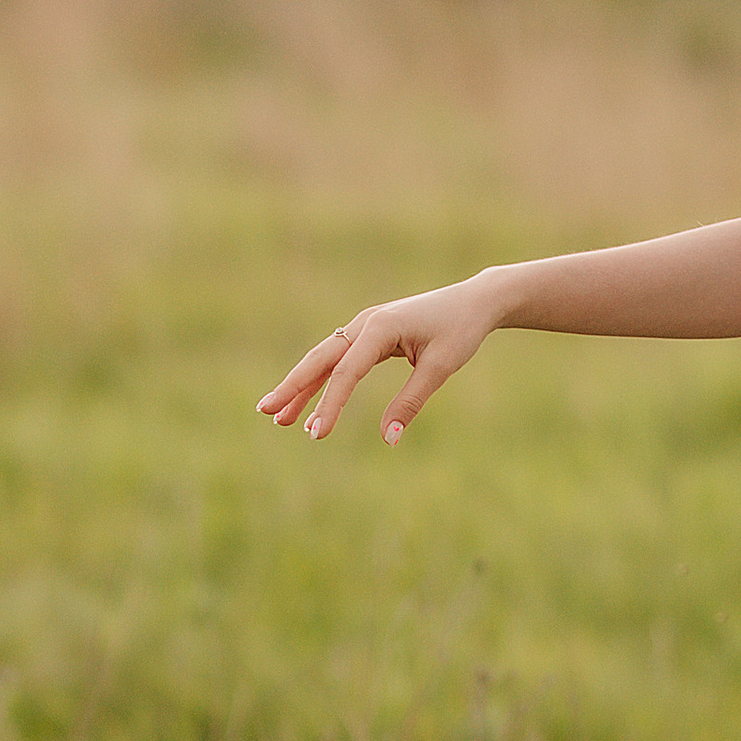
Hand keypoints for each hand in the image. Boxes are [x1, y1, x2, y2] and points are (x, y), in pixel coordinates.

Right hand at [256, 275, 503, 443]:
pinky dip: (323, 382)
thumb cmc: (461, 331)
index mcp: (379, 328)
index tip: (317, 434)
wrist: (474, 301)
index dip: (329, 405)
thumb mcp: (440, 367)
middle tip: (266, 412)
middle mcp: (364, 324)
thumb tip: (389, 438)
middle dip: (292, 387)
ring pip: (325, 361)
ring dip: (301, 387)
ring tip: (278, 417)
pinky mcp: (371, 336)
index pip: (345, 372)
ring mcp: (364, 328)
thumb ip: (411, 401)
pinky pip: (339, 362)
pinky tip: (309, 404)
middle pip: (320, 360)